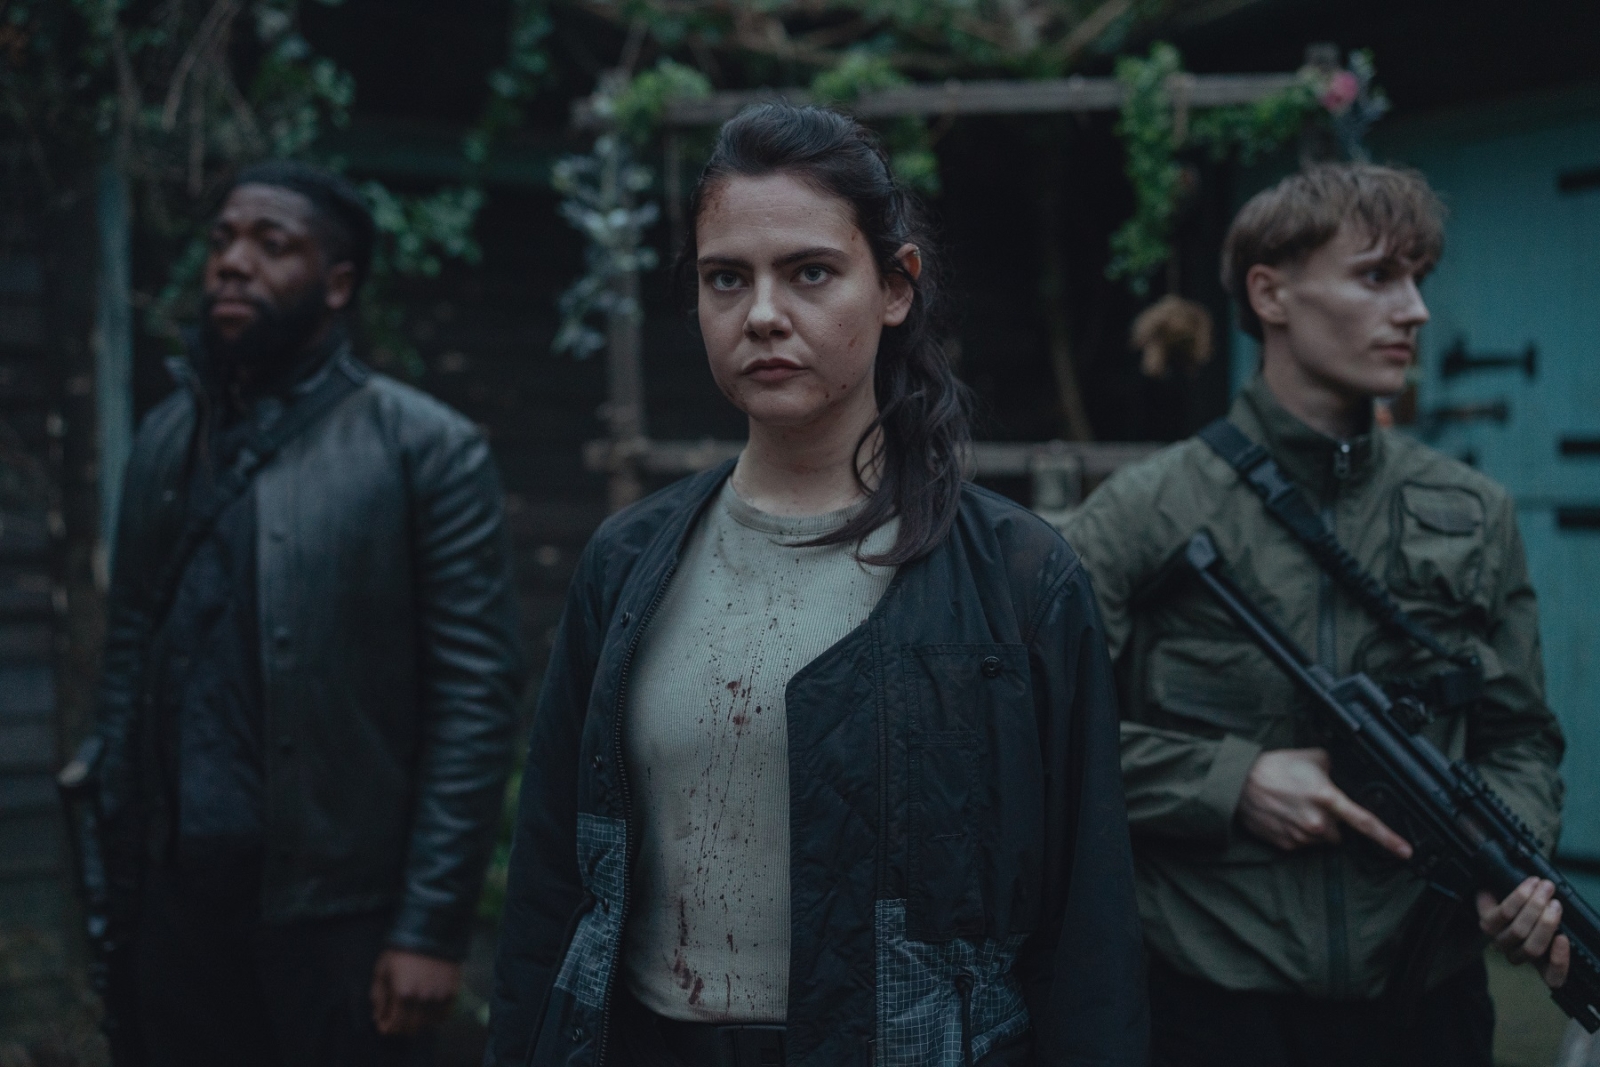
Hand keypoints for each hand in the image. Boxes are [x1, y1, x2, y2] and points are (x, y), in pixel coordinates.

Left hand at [370, 949, 461, 1035]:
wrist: (430, 931)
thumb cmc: (402, 950)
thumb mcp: (382, 970)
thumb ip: (378, 997)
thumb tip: (378, 1017)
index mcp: (403, 994)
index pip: (394, 1025)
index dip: (386, 1027)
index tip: (383, 1023)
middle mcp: (423, 999)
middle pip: (411, 1028)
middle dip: (400, 1027)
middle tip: (396, 1019)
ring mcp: (440, 996)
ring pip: (428, 1024)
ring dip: (417, 1022)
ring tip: (411, 1013)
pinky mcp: (453, 992)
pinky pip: (443, 1016)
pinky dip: (434, 1017)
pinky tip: (427, 1009)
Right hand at [1237, 748, 1412, 858]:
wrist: (1238, 783)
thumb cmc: (1273, 767)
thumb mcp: (1311, 757)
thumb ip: (1333, 769)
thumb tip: (1341, 775)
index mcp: (1327, 798)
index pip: (1364, 822)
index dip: (1388, 838)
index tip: (1405, 851)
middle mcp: (1317, 822)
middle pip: (1339, 833)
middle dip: (1331, 822)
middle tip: (1312, 804)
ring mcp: (1301, 836)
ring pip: (1319, 839)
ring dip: (1313, 827)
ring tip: (1293, 807)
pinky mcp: (1285, 845)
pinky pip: (1300, 843)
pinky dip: (1296, 832)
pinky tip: (1283, 816)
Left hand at [1477, 877, 1569, 988]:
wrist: (1496, 890)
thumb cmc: (1527, 909)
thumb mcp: (1544, 921)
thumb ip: (1554, 927)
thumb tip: (1559, 922)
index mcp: (1537, 961)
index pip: (1552, 977)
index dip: (1559, 964)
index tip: (1563, 939)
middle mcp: (1516, 955)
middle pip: (1533, 948)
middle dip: (1547, 923)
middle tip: (1556, 903)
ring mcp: (1499, 941)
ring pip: (1519, 930)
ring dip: (1535, 906)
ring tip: (1545, 888)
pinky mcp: (1487, 923)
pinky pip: (1505, 912)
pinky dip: (1520, 896)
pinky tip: (1531, 884)